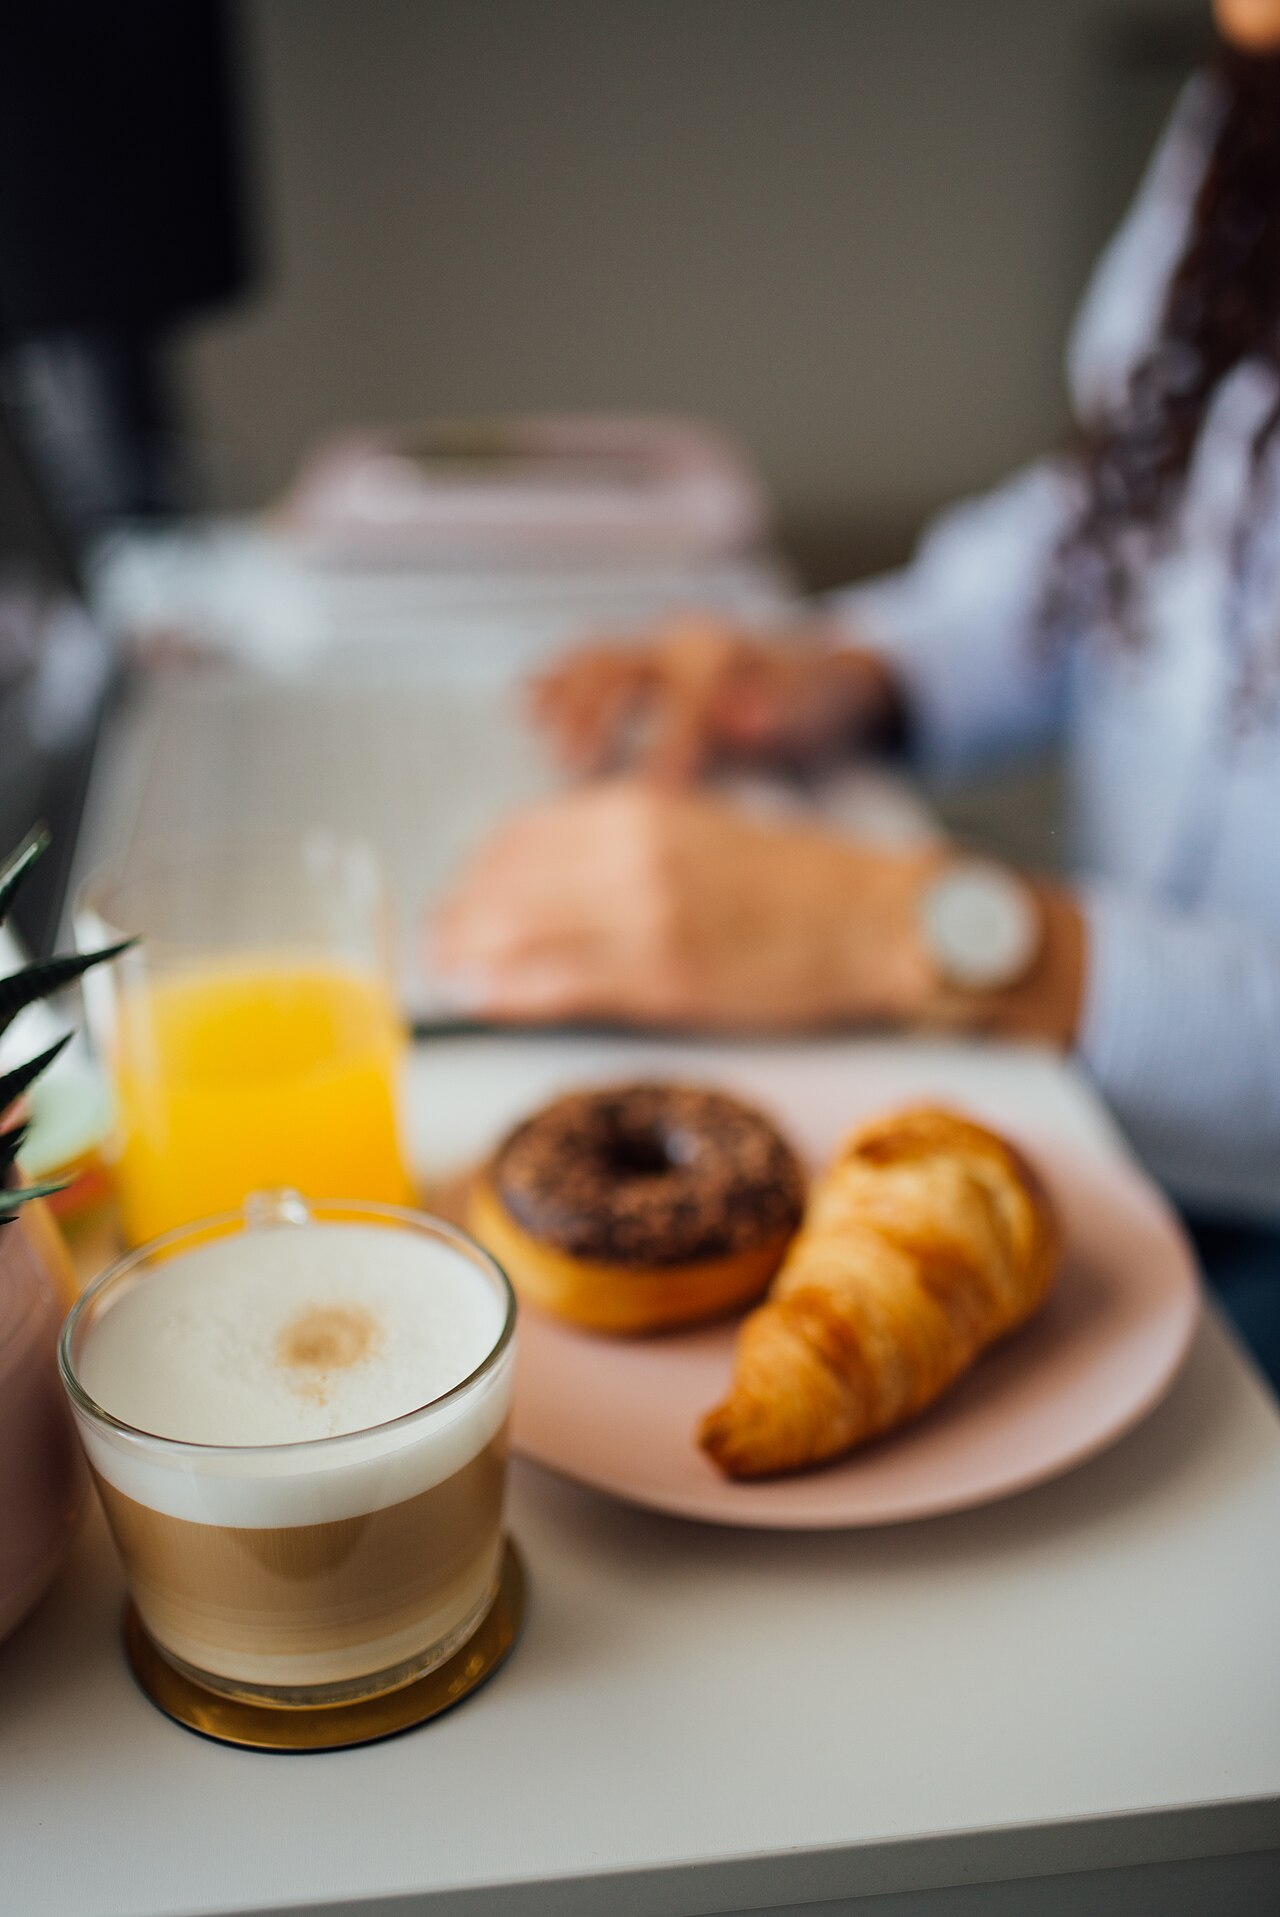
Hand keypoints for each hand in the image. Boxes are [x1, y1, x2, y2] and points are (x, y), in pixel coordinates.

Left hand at [431, 781, 939, 1031]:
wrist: (874, 920)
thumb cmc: (797, 880)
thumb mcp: (699, 830)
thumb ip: (621, 846)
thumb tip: (543, 876)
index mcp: (641, 808)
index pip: (522, 833)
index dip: (478, 867)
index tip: (460, 889)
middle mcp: (630, 856)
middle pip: (506, 884)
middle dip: (460, 914)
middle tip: (439, 937)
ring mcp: (643, 920)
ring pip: (517, 934)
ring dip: (469, 955)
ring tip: (448, 970)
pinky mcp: (663, 980)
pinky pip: (555, 985)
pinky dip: (506, 991)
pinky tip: (482, 996)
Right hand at [527, 614, 902, 782]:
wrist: (816, 673)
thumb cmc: (812, 699)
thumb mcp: (815, 703)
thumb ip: (782, 711)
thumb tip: (747, 722)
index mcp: (724, 649)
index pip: (690, 687)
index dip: (674, 736)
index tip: (662, 789)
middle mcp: (678, 640)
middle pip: (620, 664)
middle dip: (598, 716)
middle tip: (580, 770)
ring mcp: (650, 649)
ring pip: (592, 661)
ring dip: (567, 704)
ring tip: (554, 752)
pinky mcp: (632, 664)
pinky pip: (580, 664)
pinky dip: (552, 684)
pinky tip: (526, 708)